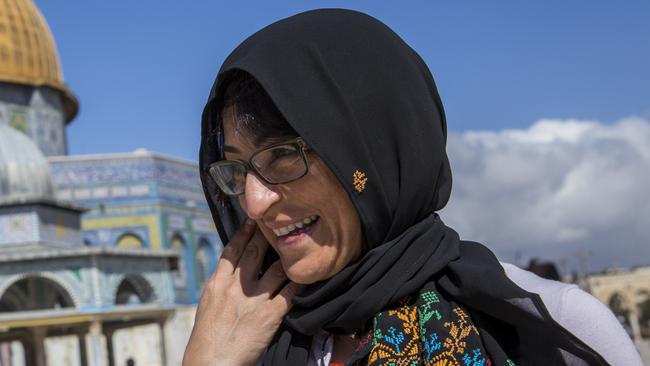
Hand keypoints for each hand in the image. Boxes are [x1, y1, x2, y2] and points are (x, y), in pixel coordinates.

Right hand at [183, 219, 301, 365]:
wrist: (212, 363)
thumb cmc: (208, 337)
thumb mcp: (209, 303)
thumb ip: (222, 284)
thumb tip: (234, 268)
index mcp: (217, 283)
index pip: (232, 249)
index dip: (244, 231)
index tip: (253, 219)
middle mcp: (235, 287)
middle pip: (255, 252)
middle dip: (267, 234)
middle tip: (278, 222)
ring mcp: (254, 299)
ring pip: (276, 267)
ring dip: (288, 255)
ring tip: (298, 244)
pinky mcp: (270, 315)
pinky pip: (290, 292)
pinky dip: (301, 280)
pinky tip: (310, 272)